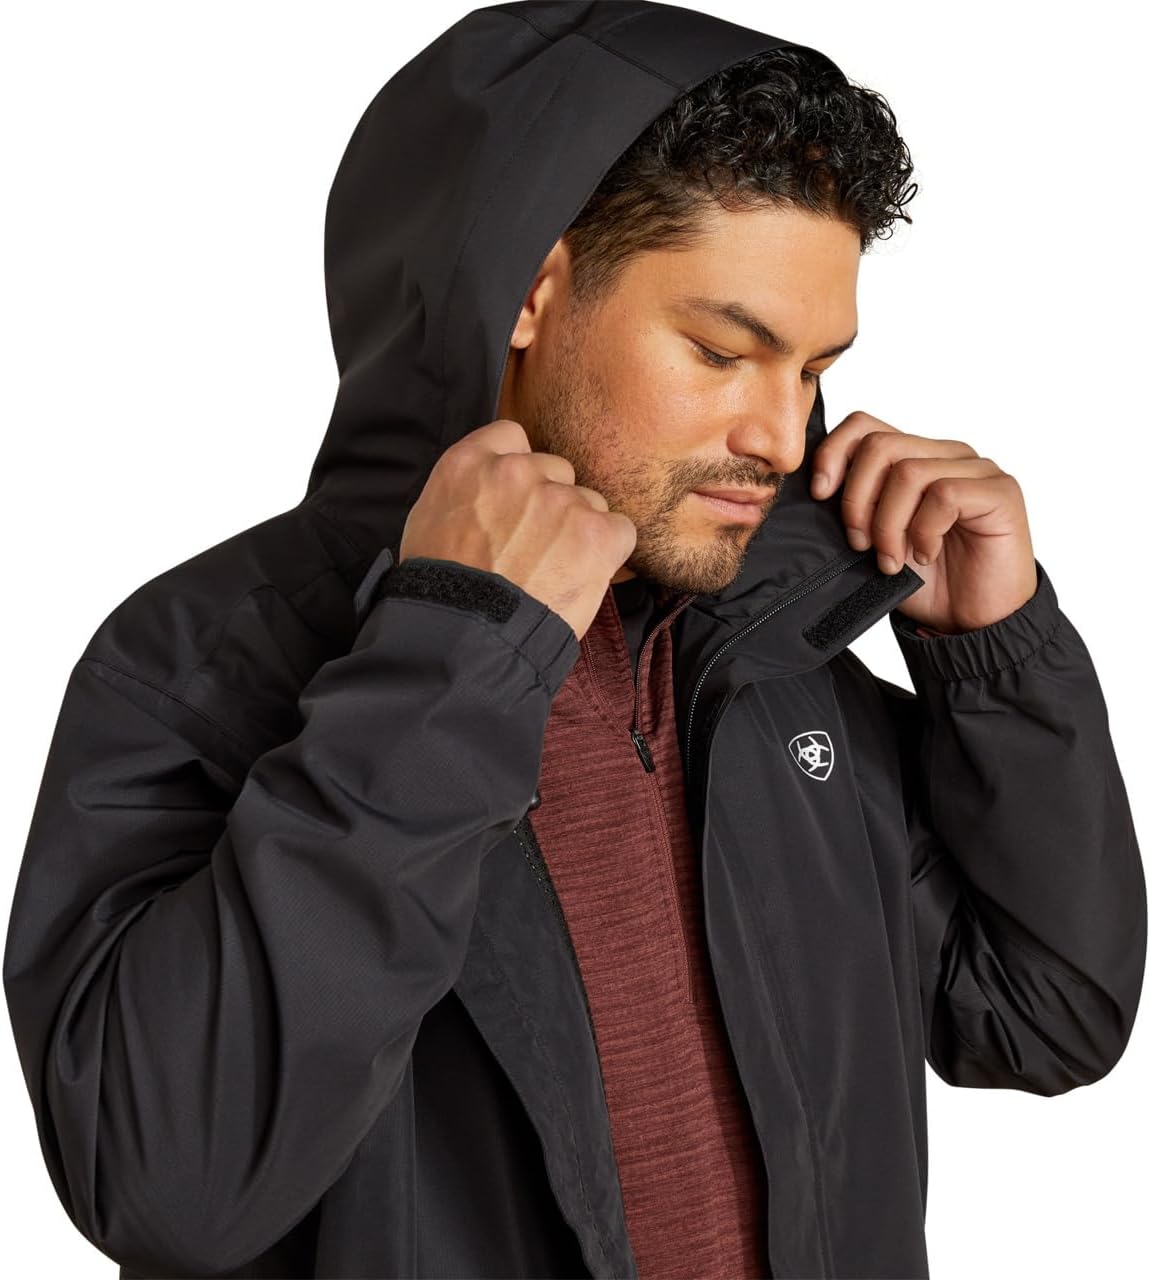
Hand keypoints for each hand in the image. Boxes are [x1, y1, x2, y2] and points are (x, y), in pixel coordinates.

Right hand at [398, 419, 636, 641]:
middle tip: (533, 546)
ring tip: (553, 570)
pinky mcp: (595, 532)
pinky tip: (583, 575)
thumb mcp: (428, 521)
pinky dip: (609, 551)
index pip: (511, 437)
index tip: (517, 498)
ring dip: (578, 529)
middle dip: (550, 503)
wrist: (466, 637)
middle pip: (556, 470)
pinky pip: (619, 529)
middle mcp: (517, 471)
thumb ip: (464, 490)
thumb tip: (488, 491)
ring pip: (587, 501)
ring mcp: (559, 499)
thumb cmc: (441, 590)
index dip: (519, 468)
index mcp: (469, 463)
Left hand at [809, 411, 1038, 634]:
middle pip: (880, 446)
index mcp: (914, 458)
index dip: (833, 453)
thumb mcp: (874, 541)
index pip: (864, 426)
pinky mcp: (1000, 492)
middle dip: (857, 500)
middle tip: (860, 544)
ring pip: (908, 472)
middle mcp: (946, 455)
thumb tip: (815, 488)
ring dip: (888, 524)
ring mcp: (977, 469)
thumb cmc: (926, 581)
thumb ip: (856, 507)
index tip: (820, 495)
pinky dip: (924, 531)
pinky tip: (926, 555)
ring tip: (893, 559)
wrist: (969, 621)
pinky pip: (945, 494)